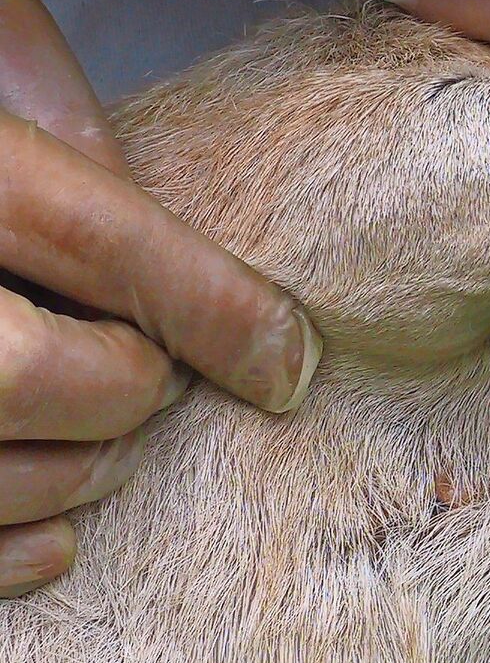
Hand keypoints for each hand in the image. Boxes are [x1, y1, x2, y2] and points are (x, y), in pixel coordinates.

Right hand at [0, 0, 320, 597]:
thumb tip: (148, 193)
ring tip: (104, 439)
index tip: (289, 357)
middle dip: (133, 388)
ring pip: (4, 475)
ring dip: (90, 470)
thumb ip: (51, 111)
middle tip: (153, 379)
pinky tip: (60, 524)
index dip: (222, 310)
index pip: (98, 239)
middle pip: (45, 373)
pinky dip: (24, 551)